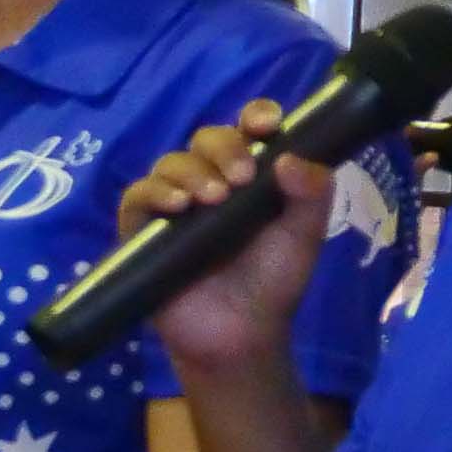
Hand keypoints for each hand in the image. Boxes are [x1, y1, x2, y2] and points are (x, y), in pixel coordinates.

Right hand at [118, 103, 334, 374]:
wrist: (241, 335)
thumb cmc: (274, 282)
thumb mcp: (304, 236)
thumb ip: (312, 194)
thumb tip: (291, 157)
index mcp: (252, 175)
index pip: (249, 129)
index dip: (256, 116)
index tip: (266, 125)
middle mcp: (212, 180)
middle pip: (208, 139)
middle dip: (224, 147)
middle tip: (242, 177)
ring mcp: (176, 203)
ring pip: (173, 162)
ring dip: (193, 172)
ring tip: (212, 200)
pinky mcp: (145, 228)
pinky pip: (138, 195)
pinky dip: (155, 192)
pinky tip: (177, 206)